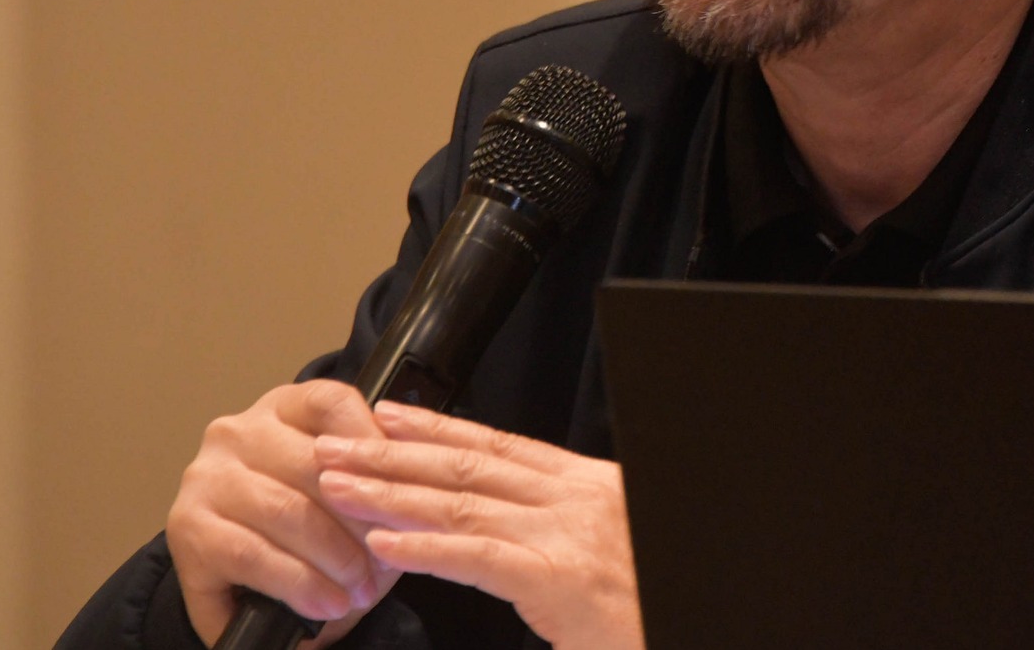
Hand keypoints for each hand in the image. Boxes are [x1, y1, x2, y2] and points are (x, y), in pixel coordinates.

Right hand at [165, 380, 402, 646]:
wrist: (241, 573)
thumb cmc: (306, 520)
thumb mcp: (342, 486)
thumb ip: (370, 479)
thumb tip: (404, 507)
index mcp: (282, 407)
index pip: (332, 404)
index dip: (375, 447)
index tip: (406, 492)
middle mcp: (237, 433)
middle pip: (313, 464)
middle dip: (360, 521)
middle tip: (387, 563)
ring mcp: (205, 479)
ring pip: (283, 510)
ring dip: (331, 559)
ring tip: (358, 592)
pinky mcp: (185, 530)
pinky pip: (250, 555)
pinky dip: (294, 585)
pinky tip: (321, 604)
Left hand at [314, 402, 644, 649]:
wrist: (697, 617)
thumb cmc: (650, 598)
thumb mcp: (609, 546)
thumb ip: (561, 529)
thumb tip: (511, 526)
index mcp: (588, 484)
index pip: (499, 446)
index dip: (438, 429)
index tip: (388, 416)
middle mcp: (574, 498)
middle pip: (469, 467)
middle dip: (394, 453)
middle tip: (335, 444)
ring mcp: (565, 536)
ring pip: (462, 504)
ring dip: (391, 494)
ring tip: (338, 486)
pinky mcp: (557, 579)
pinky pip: (478, 558)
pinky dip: (426, 549)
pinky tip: (384, 543)